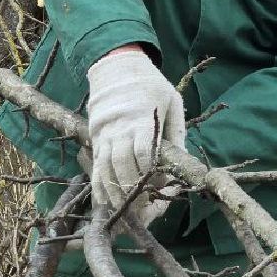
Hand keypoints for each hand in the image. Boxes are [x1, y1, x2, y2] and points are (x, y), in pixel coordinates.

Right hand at [85, 49, 186, 221]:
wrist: (116, 65)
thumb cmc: (151, 84)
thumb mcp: (172, 101)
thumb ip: (176, 132)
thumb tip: (181, 162)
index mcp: (142, 118)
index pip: (144, 152)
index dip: (152, 173)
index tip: (160, 186)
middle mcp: (120, 128)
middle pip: (122, 165)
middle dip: (133, 190)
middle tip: (144, 209)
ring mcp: (104, 134)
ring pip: (105, 169)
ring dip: (115, 193)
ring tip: (126, 211)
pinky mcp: (95, 137)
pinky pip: (95, 166)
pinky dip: (100, 186)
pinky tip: (106, 201)